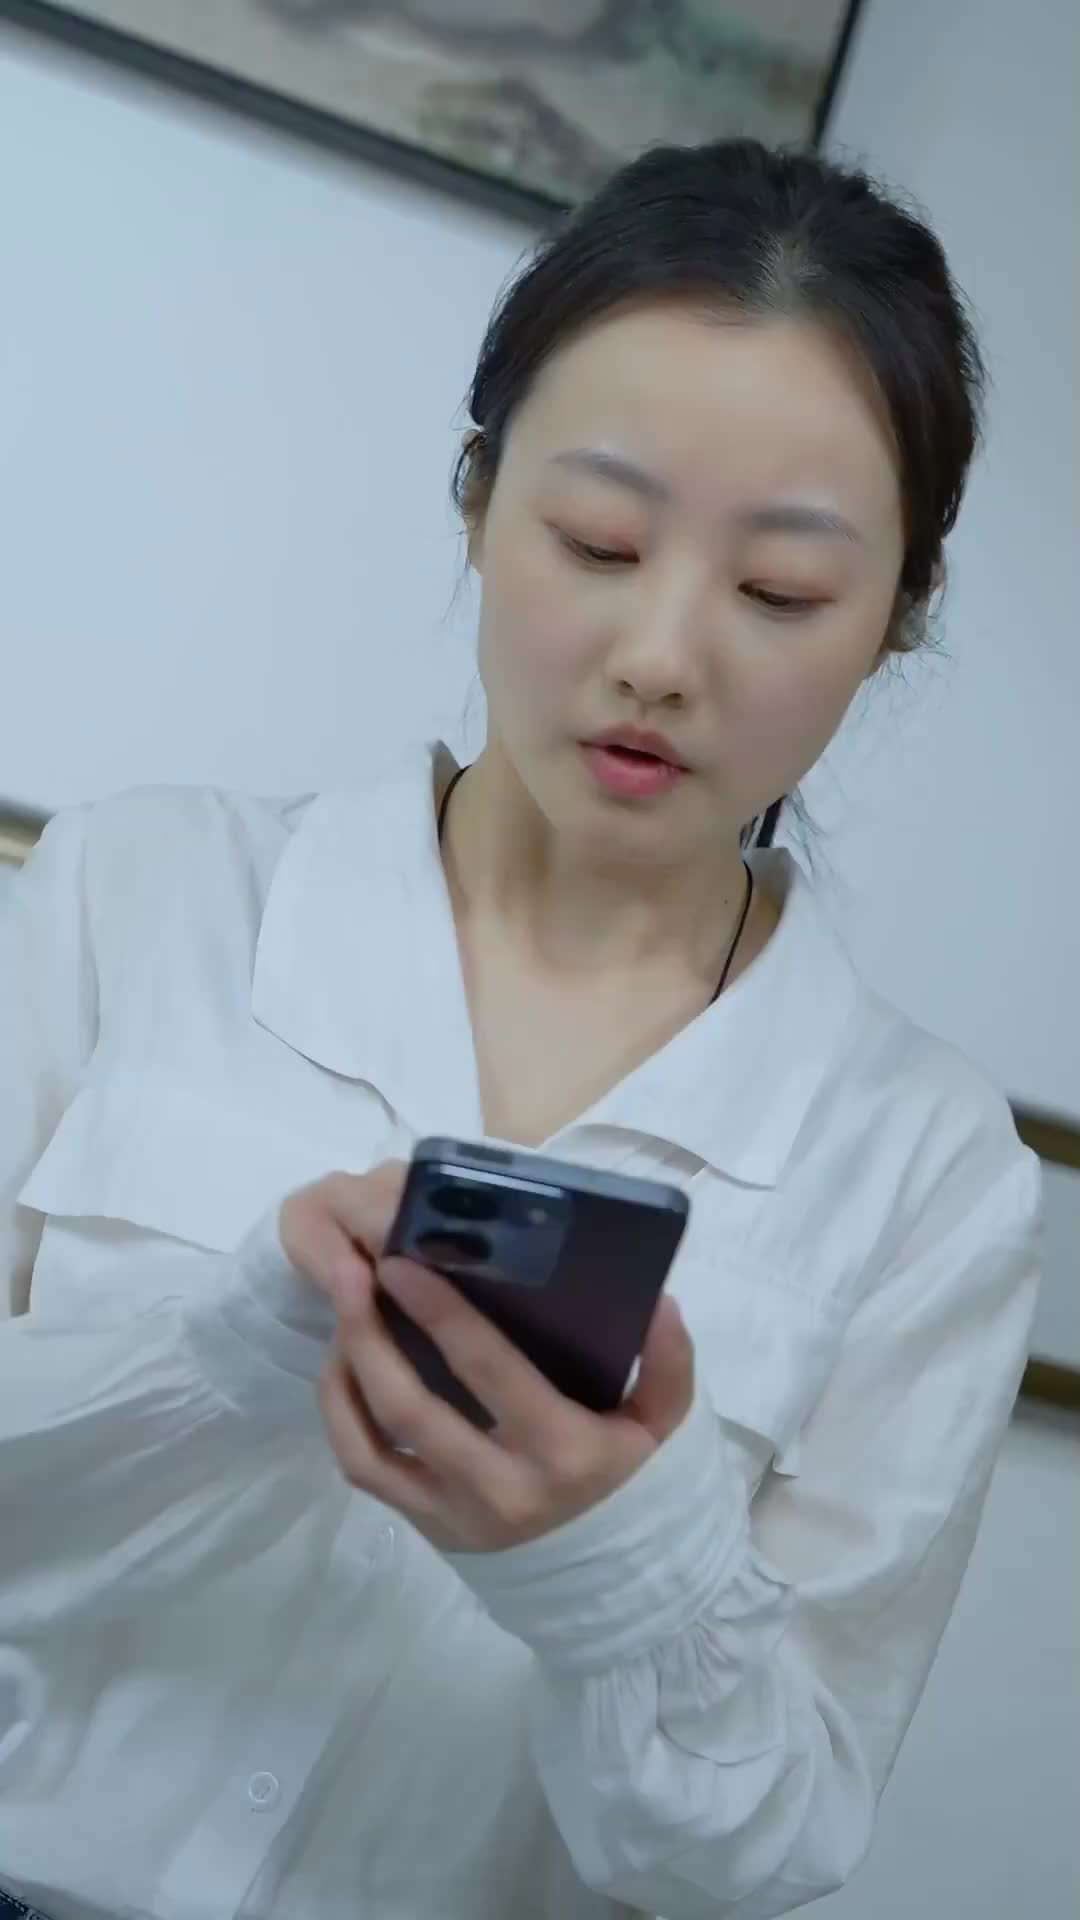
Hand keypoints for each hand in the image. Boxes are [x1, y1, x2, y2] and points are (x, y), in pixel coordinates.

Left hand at [279, 1163, 695, 1553]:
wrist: (613, 1578)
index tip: (399, 1263)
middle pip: (409, 1405)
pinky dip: (340, 1416)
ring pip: (369, 1443)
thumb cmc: (629, 1476)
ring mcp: (452, 1513)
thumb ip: (667, 1361)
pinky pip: (364, 1469)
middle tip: (348, 1273)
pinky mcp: (426, 1526)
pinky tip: (341, 1368)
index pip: (487, 1369)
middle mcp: (497, 1485)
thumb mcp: (663, 1422)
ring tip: (340, 1314)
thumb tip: (656, 1302)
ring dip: (343, 1372)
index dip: (437, 1313)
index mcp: (559, 1448)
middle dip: (367, 1332)